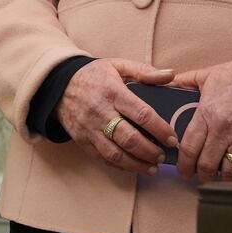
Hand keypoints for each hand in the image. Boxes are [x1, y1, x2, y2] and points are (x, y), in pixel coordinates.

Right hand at [56, 60, 179, 174]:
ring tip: (152, 167)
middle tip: (163, 156)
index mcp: (113, 92)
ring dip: (136, 164)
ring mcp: (89, 128)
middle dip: (150, 151)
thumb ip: (145, 71)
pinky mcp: (82, 140)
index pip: (141, 114)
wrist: (58, 84)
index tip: (173, 139)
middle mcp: (100, 112)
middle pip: (129, 138)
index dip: (160, 129)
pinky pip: (102, 158)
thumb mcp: (117, 65)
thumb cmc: (93, 75)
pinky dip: (120, 166)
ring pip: (115, 153)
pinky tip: (133, 167)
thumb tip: (172, 74)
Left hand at [173, 54, 231, 181]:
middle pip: (207, 164)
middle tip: (198, 176)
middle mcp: (225, 129)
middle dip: (200, 175)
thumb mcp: (206, 75)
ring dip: (221, 179)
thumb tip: (165, 85)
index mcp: (208, 114)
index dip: (184, 164)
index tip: (183, 170)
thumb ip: (184, 82)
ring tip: (216, 178)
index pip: (190, 148)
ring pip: (229, 171)